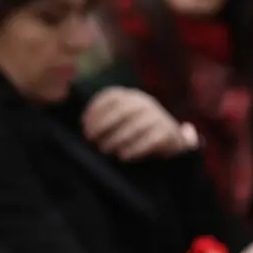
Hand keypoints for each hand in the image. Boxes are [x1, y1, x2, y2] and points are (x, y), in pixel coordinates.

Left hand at [82, 87, 198, 160]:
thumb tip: (85, 128)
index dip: (95, 110)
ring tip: (104, 150)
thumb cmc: (133, 130)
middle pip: (122, 109)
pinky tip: (123, 156)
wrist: (168, 138)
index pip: (111, 96)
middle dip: (103, 124)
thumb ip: (103, 120)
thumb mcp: (119, 119)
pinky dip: (135, 148)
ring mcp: (157, 116)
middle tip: (90, 139)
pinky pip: (151, 139)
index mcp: (129, 96)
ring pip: (136, 126)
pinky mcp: (167, 131)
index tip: (84, 125)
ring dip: (117, 139)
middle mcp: (143, 103)